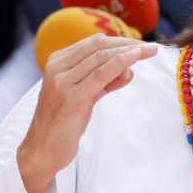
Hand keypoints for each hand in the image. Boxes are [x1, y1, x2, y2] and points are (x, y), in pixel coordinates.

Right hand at [16, 35, 157, 192]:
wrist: (41, 151)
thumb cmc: (62, 124)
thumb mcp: (84, 97)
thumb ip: (104, 83)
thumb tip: (129, 70)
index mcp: (56, 62)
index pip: (92, 43)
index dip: (119, 41)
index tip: (140, 44)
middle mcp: (57, 68)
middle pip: (98, 47)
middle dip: (128, 44)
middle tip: (151, 47)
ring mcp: (62, 83)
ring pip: (101, 58)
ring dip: (129, 52)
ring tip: (150, 51)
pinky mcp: (72, 99)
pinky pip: (101, 75)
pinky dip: (121, 63)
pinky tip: (135, 60)